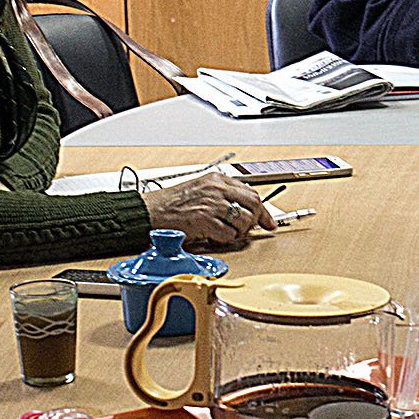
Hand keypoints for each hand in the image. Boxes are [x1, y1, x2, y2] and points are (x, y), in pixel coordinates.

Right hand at [141, 172, 274, 249]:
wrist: (149, 211)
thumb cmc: (171, 204)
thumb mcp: (200, 190)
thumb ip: (222, 195)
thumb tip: (245, 208)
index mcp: (217, 180)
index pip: (251, 192)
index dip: (263, 210)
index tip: (268, 221)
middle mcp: (217, 189)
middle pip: (253, 204)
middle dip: (256, 220)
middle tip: (248, 230)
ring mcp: (211, 204)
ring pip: (244, 220)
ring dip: (239, 232)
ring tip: (226, 232)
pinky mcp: (204, 220)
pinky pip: (229, 234)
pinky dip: (225, 239)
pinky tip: (215, 236)